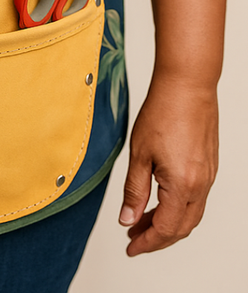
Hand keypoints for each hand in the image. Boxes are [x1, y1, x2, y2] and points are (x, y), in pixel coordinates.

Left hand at [119, 77, 218, 255]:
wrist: (187, 86)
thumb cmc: (162, 113)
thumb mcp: (139, 154)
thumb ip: (134, 190)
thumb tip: (127, 219)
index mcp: (183, 185)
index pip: (166, 229)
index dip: (147, 242)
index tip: (130, 248)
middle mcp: (201, 185)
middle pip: (181, 227)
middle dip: (156, 237)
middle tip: (132, 237)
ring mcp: (208, 176)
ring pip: (190, 214)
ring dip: (166, 222)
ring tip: (139, 220)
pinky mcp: (208, 166)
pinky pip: (195, 199)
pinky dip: (176, 207)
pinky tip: (158, 200)